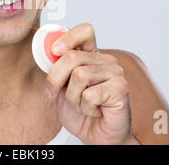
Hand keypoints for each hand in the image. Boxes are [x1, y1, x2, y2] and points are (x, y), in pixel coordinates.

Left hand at [45, 23, 137, 144]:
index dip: (68, 37)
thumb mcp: (61, 87)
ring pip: (79, 75)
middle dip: (55, 78)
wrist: (97, 137)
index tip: (55, 50)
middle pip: (72, 56)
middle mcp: (105, 61)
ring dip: (72, 97)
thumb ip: (57, 68)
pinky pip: (89, 94)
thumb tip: (48, 52)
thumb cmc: (80, 112)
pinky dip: (85, 108)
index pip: (85, 31)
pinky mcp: (120, 88)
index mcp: (92, 56)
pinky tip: (94, 111)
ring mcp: (115, 72)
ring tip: (82, 104)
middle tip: (55, 93)